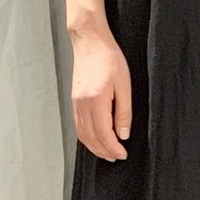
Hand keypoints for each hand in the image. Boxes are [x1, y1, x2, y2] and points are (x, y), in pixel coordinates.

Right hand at [71, 32, 130, 161]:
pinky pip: (78, 125)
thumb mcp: (124, 85)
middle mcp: (82, 104)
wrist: (90, 43)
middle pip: (90, 137)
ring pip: (82, 134)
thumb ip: (124, 112)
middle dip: (103, 151)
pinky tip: (94, 139)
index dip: (113, 148)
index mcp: (96, 100)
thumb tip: (123, 133)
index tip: (123, 153)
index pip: (103, 134)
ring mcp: (76, 103)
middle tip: (116, 157)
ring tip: (106, 153)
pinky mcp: (74, 100)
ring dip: (93, 147)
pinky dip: (86, 137)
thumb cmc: (109, 59)